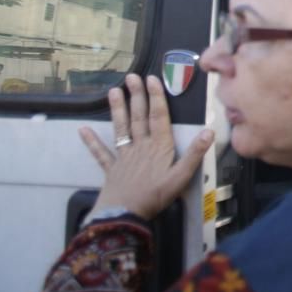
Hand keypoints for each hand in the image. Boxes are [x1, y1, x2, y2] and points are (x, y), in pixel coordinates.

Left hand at [79, 74, 213, 220]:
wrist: (124, 214)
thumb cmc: (155, 196)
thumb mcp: (181, 177)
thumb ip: (194, 154)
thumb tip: (209, 130)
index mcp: (159, 147)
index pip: (158, 117)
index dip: (156, 97)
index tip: (152, 79)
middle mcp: (141, 146)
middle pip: (139, 117)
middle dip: (137, 96)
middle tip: (132, 77)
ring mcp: (124, 156)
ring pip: (121, 129)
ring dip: (118, 110)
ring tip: (113, 91)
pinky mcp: (111, 169)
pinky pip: (101, 153)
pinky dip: (91, 142)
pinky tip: (83, 130)